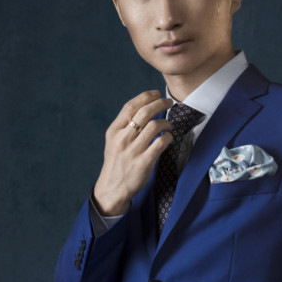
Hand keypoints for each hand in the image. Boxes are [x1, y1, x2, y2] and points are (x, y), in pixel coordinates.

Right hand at [93, 90, 173, 214]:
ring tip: (168, 126)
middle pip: (144, 112)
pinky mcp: (144, 163)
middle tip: (169, 103)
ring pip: (155, 126)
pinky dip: (168, 138)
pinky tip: (168, 138)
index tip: (156, 93)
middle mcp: (122, 139)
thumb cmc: (116, 162)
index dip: (145, 97)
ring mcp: (133, 151)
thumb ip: (125, 126)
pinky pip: (161, 143)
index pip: (130, 106)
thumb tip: (144, 108)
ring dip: (166, 123)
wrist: (112, 188)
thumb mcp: (113, 141)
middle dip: (160, 103)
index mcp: (114, 131)